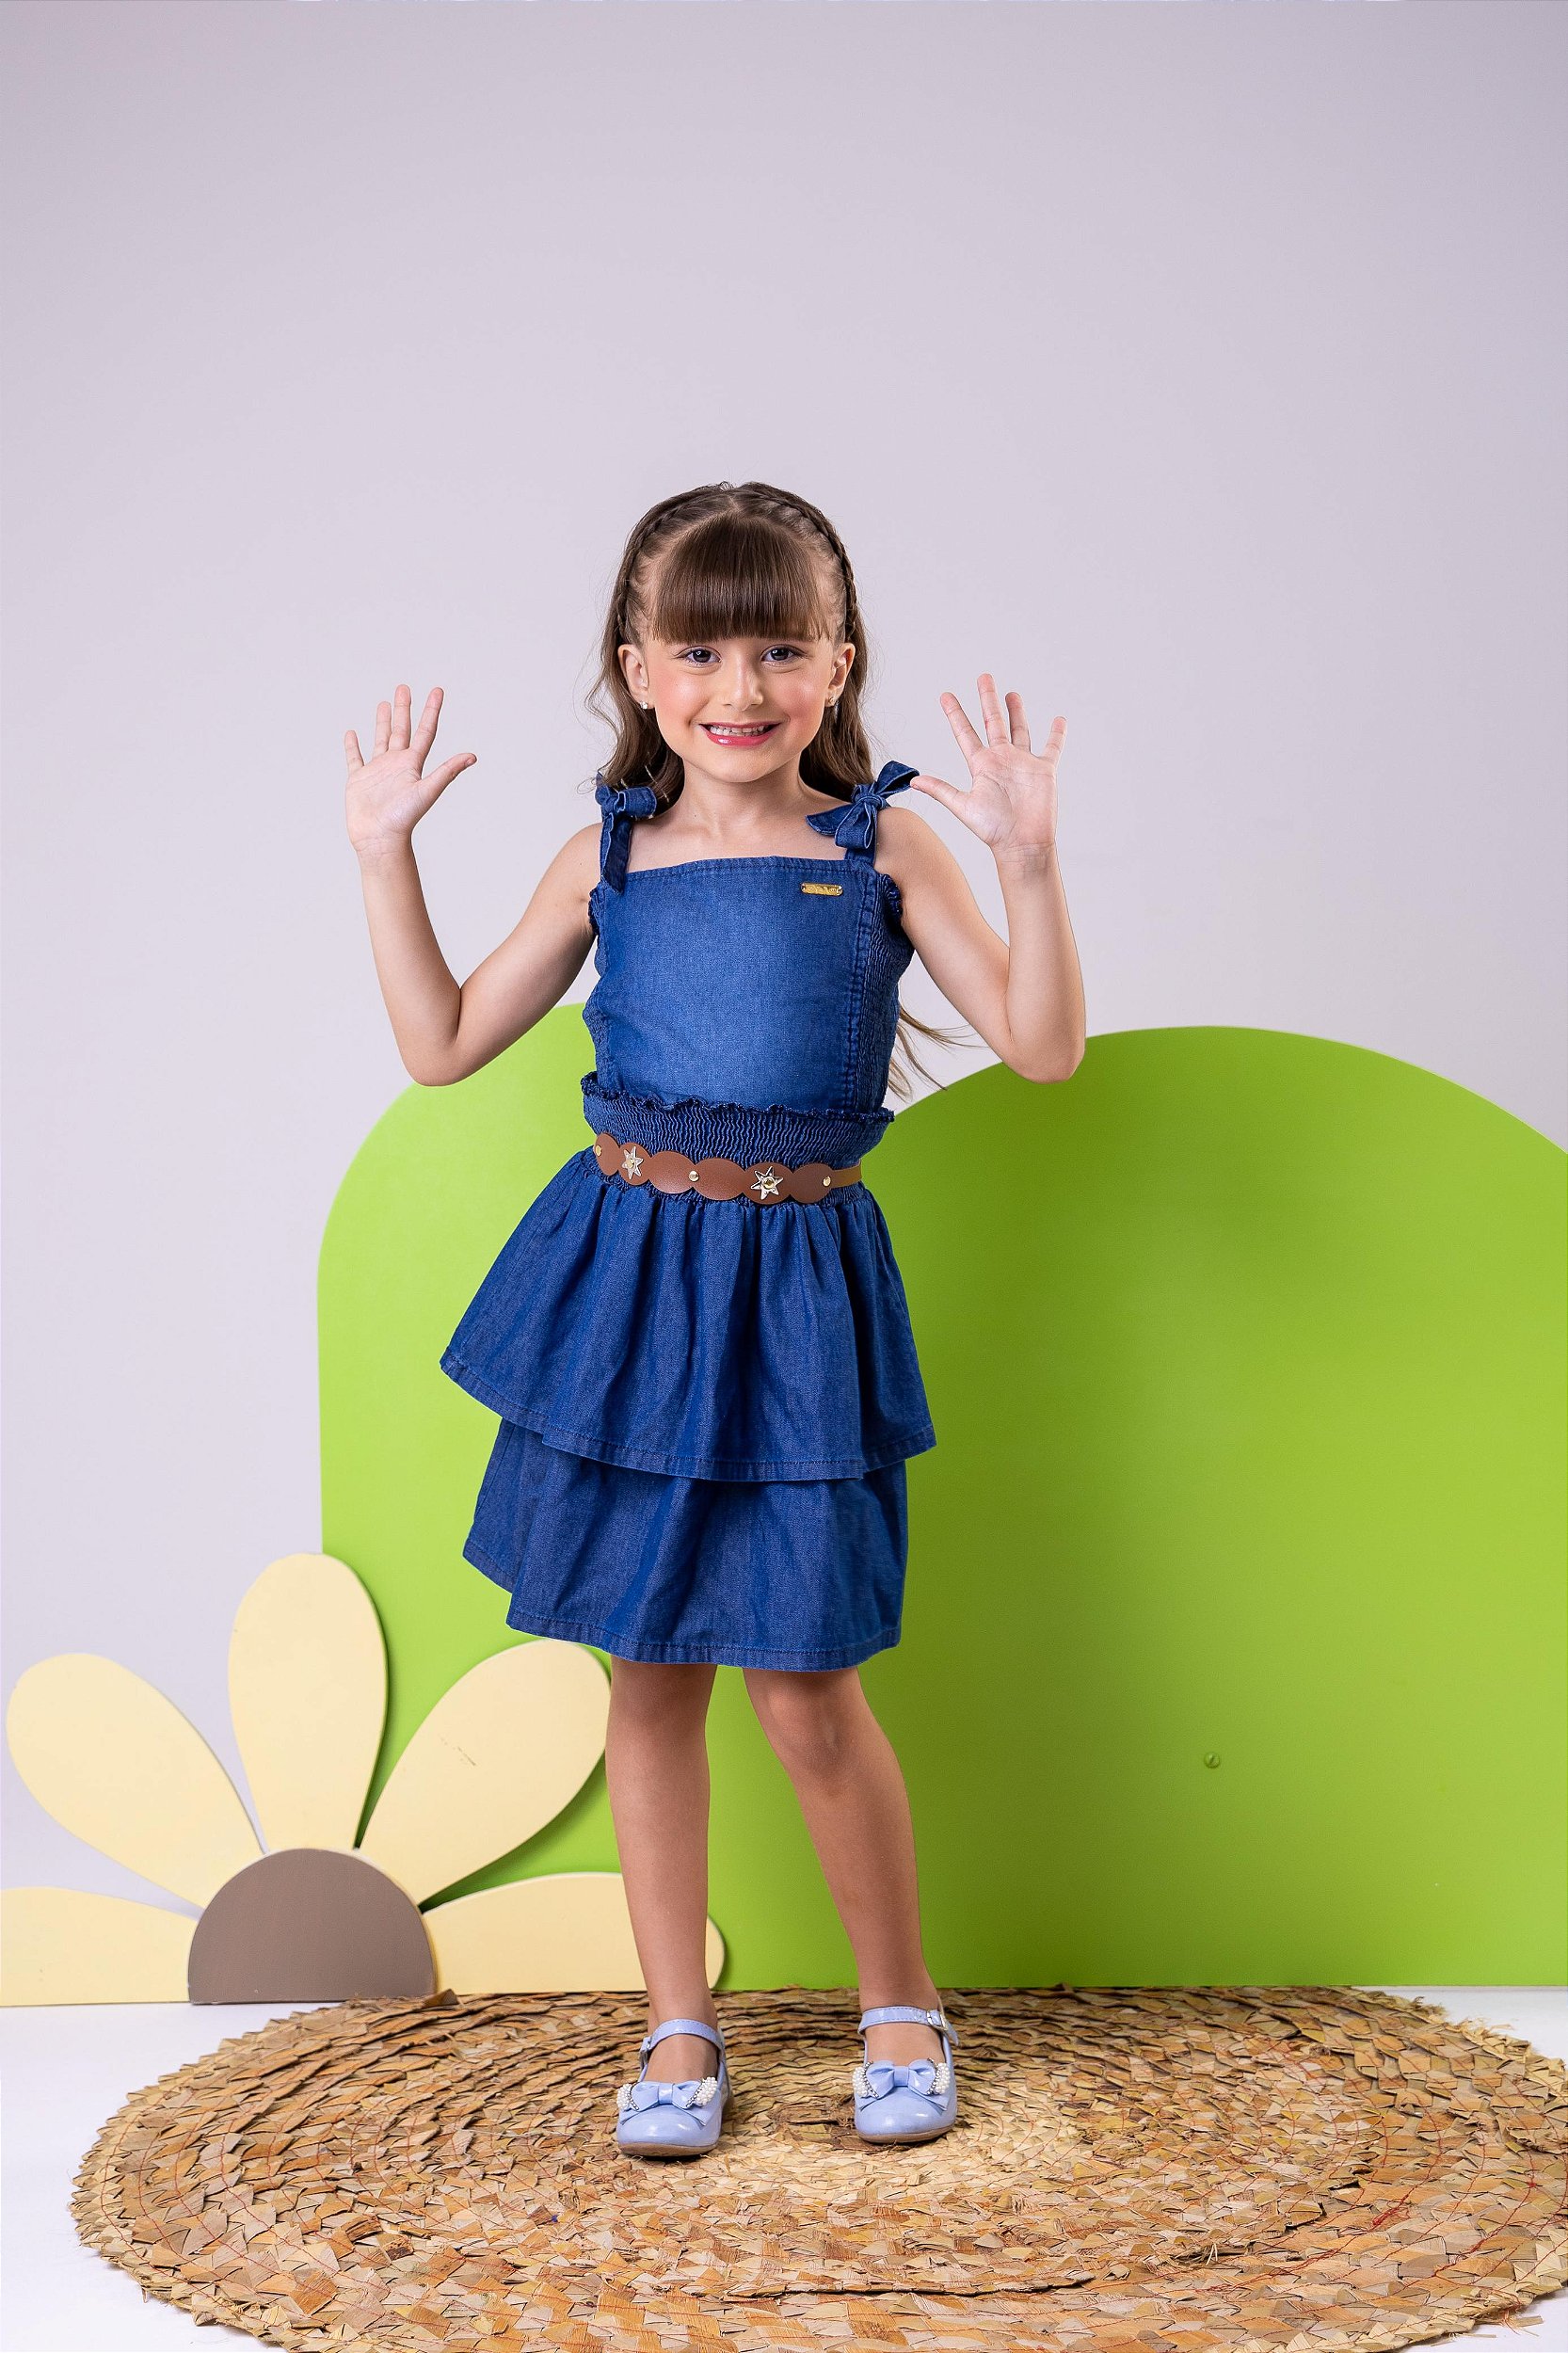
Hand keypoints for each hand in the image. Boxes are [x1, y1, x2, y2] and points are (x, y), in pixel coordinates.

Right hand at [344, 683, 475, 859]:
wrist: (379, 839)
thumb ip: (448, 771)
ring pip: (381, 740)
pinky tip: (352, 734)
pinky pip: (355, 758)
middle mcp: (396, 764)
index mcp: (412, 764)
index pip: (425, 732)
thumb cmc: (404, 818)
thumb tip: (473, 756)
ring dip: (382, 722)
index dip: (431, 711)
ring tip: (384, 704)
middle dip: (403, 708)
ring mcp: (377, 771)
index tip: (437, 690)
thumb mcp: (427, 790)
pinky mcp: (358, 780)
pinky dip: (353, 746)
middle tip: (404, 687)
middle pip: (402, 730)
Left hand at [907, 674, 1064, 860]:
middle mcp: (1001, 760)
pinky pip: (1052, 748)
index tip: (945, 696)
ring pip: (1019, 730)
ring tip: (1011, 694)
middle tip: (983, 677)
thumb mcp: (962, 806)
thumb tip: (913, 781)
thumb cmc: (992, 829)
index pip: (965, 733)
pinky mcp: (1043, 770)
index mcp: (981, 765)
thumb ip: (941, 790)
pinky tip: (1058, 720)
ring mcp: (1022, 763)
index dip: (955, 714)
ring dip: (1016, 712)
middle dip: (987, 700)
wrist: (1021, 843)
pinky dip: (1056, 735)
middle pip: (993, 722)